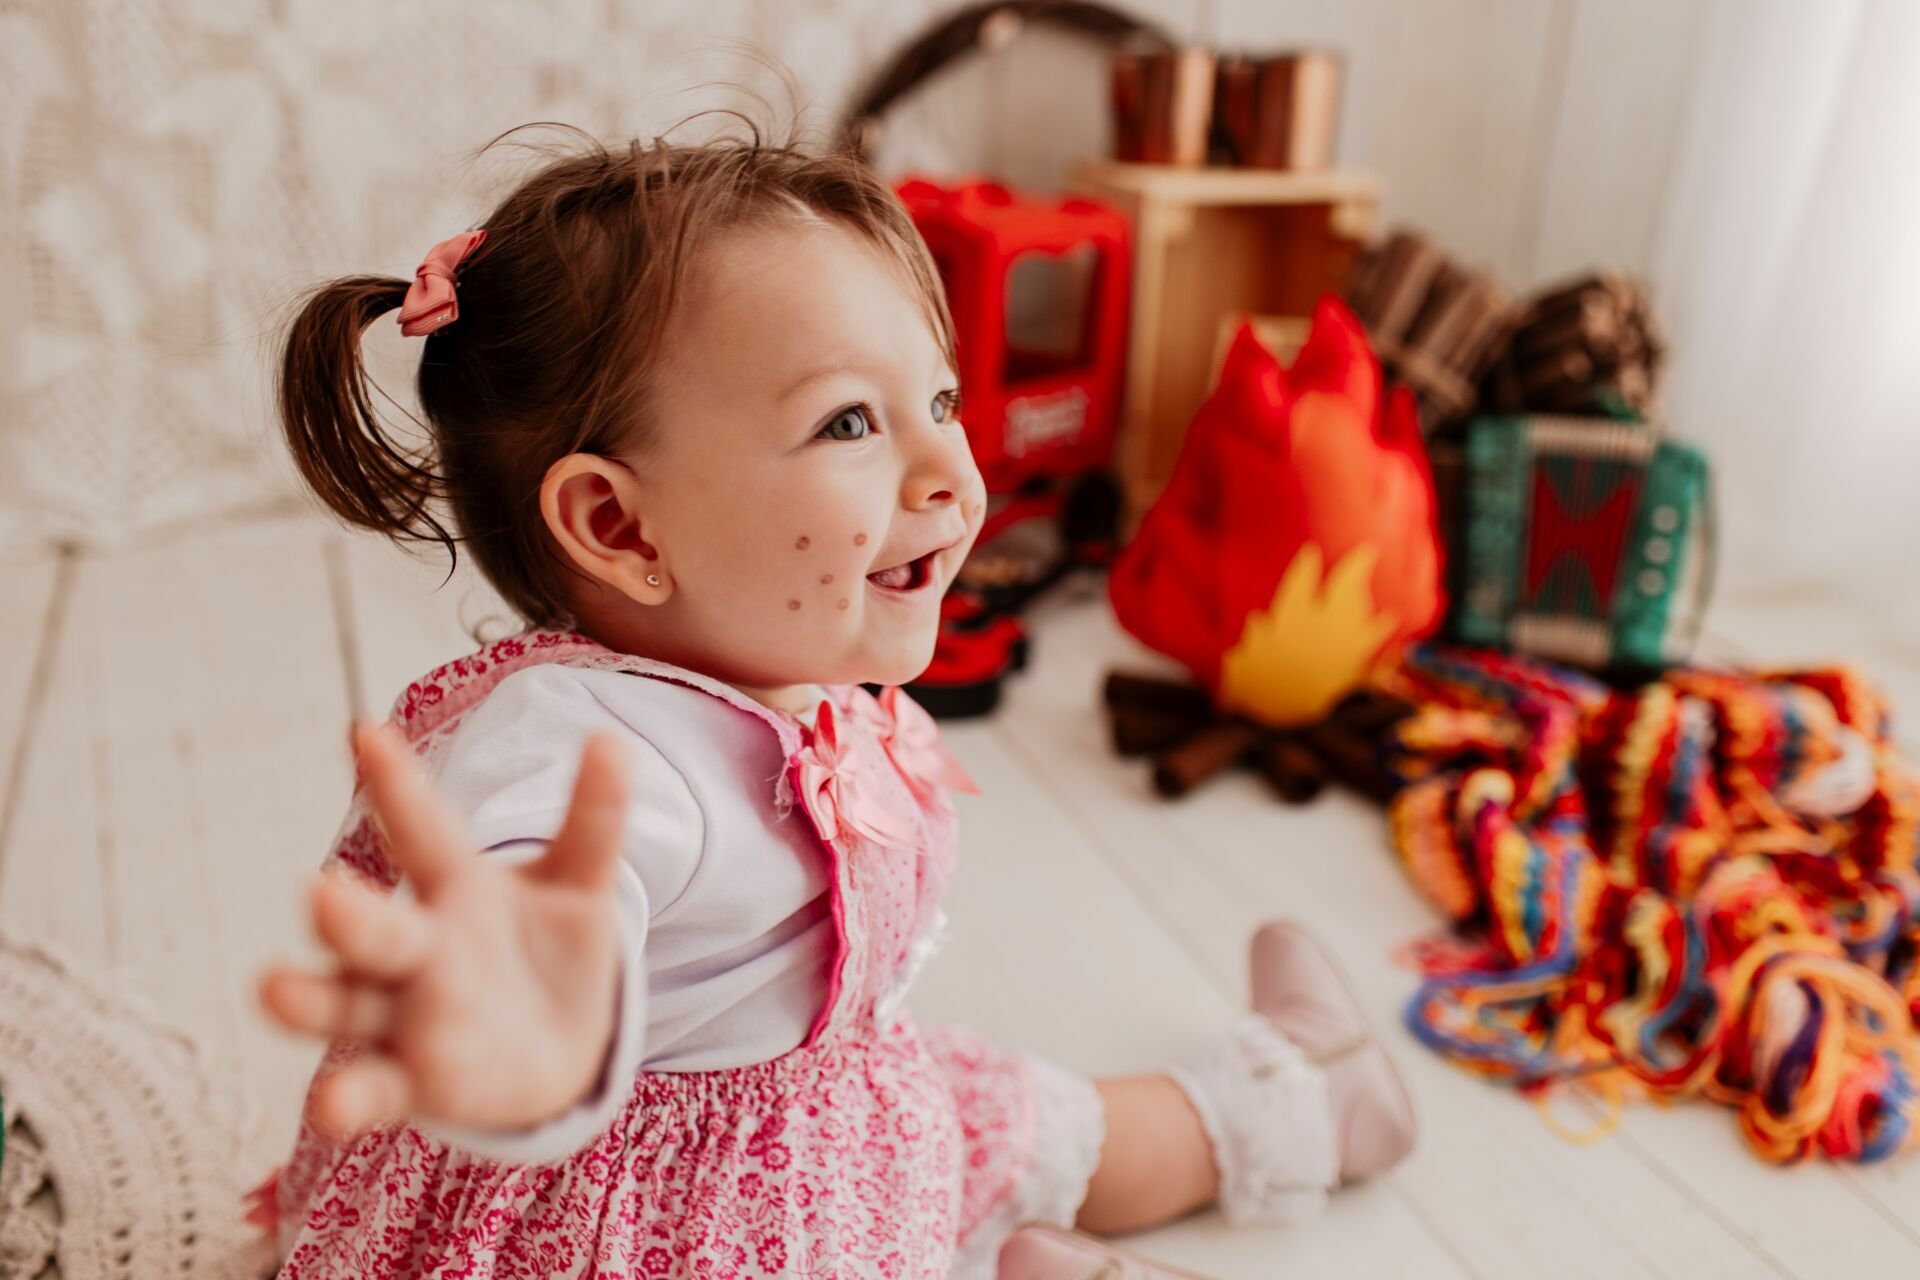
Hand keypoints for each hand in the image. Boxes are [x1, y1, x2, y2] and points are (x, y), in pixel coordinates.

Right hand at [261, 722, 628, 1139]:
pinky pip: (376, 1091)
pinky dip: (352, 1100)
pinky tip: (333, 1110)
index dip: (398, 783)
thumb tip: (614, 739)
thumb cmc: (550, 946)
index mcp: (457, 887)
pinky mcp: (415, 1081)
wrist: (558, 1045)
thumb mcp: (581, 881)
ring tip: (273, 989)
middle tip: (320, 891)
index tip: (365, 732)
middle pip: (377, 928)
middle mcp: (418, 948)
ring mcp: (408, 1015)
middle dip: (349, 913)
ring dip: (313, 1002)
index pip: (424, 829)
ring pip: (350, 1005)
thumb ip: (594, 817)